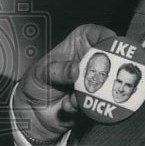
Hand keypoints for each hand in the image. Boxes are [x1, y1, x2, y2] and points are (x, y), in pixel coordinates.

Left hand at [13, 24, 115, 145]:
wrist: (34, 111)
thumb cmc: (36, 82)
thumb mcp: (42, 72)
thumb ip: (59, 70)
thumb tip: (75, 70)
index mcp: (79, 44)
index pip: (97, 34)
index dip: (107, 38)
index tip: (110, 46)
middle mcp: (90, 61)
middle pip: (110, 59)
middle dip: (108, 68)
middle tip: (101, 77)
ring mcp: (94, 81)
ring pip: (107, 83)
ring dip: (94, 92)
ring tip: (73, 97)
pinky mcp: (94, 99)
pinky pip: (98, 102)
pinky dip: (84, 105)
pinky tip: (68, 105)